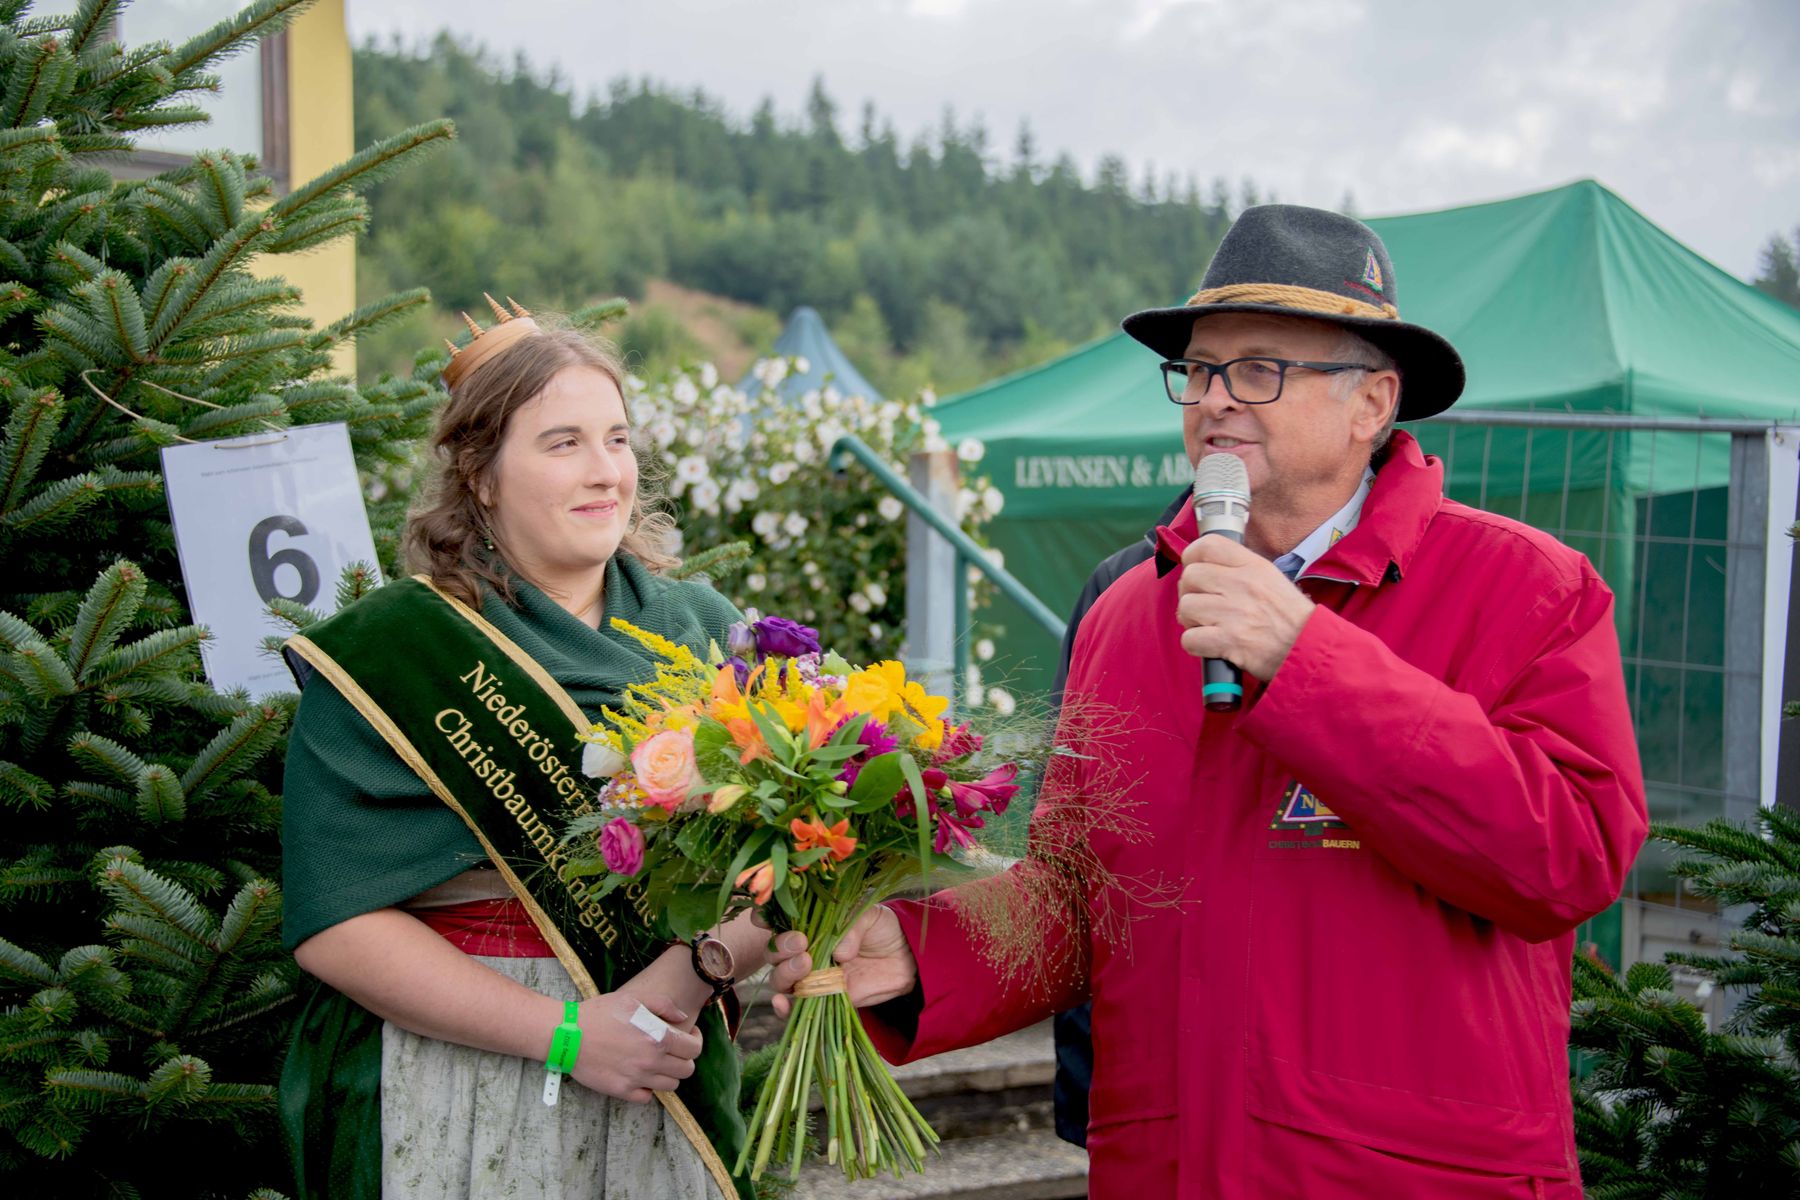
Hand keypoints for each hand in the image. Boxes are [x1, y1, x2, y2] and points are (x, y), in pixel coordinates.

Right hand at [569, 990, 701, 1102]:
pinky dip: (648, 1089)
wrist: (568, 1034)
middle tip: (673, 1050)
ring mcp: (637, 1078)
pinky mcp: (622, 1091)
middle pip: (686, 1070)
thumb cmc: (600, 1012)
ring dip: (668, 1074)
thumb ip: (664, 1005)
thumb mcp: (634, 998)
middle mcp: (651, 1061)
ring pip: (671, 1086)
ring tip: (656, 1062)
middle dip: (684, 1059)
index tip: (688, 1036)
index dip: (695, 1041)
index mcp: (659, 1037)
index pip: (694, 1049)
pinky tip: (640, 1075)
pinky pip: (647, 1097)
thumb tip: (683, 1020)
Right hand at [764, 905, 917, 1017]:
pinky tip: (783, 1003)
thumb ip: (853, 926)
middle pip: (774, 953)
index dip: (765, 919)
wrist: (905, 959)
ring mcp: (810, 977)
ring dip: (786, 973)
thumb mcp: (871, 915)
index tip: (764, 919)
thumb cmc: (882, 929)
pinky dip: (785, 1009)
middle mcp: (802, 951)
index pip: (777, 920)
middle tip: (801, 943)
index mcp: (809, 924)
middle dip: (781, 948)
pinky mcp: (822, 1000)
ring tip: (807, 965)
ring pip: (780, 979)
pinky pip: (796, 1008)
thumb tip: (839, 952)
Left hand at [1175, 536, 1314, 680]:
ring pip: (1186, 606)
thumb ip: (1241, 569)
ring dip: (1190, 620)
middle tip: (1202, 605)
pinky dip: (1195, 645)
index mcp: (1254, 566)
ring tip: (1207, 625)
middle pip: (1190, 576)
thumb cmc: (1290, 618)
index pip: (1208, 545)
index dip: (1192, 557)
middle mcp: (1242, 584)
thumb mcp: (1272, 579)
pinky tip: (1210, 644)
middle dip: (1189, 592)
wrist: (1309, 650)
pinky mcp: (1229, 641)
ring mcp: (1234, 613)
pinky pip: (1189, 638)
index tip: (1194, 568)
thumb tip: (1206, 566)